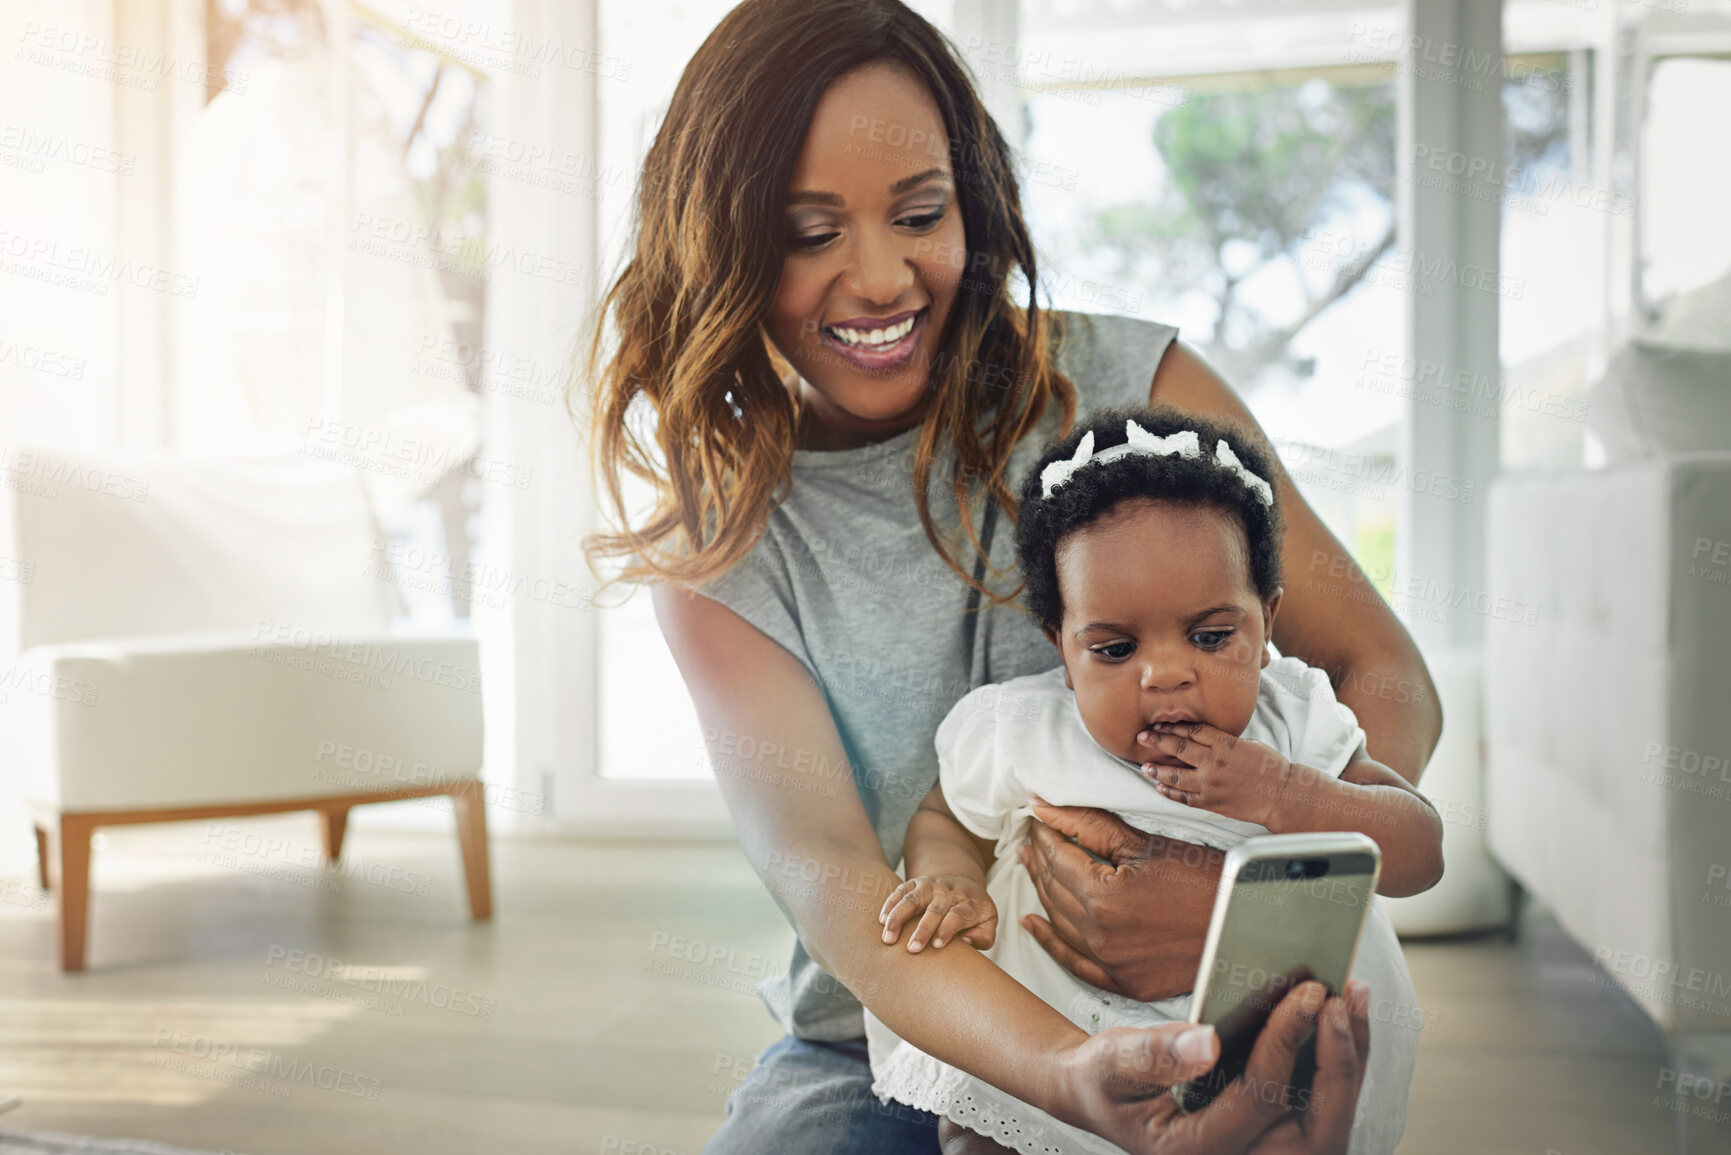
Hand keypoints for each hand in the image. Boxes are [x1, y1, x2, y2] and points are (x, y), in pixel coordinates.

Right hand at [879, 874, 997, 952]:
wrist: (965, 885)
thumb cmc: (975, 913)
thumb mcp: (988, 924)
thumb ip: (983, 937)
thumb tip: (965, 942)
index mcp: (968, 903)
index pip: (958, 915)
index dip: (948, 929)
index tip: (937, 945)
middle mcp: (948, 892)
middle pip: (935, 909)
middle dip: (922, 929)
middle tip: (912, 949)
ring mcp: (931, 885)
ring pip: (913, 899)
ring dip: (898, 917)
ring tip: (888, 937)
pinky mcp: (916, 883)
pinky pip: (900, 891)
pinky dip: (890, 904)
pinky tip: (881, 920)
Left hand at [1018, 802, 1223, 1000]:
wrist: (1248, 925)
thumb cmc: (1205, 879)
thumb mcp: (1145, 844)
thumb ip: (1088, 824)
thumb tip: (1041, 805)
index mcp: (1103, 897)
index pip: (1057, 858)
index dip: (1044, 834)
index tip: (1037, 817)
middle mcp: (1100, 935)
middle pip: (1054, 889)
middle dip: (1040, 859)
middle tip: (1032, 837)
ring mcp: (1111, 965)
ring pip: (1059, 923)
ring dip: (1041, 892)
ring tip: (1031, 866)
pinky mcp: (1125, 983)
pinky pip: (1075, 963)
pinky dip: (1051, 942)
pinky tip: (1034, 924)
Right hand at [1055, 979, 1371, 1154]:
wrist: (1098, 1092)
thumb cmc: (1103, 1080)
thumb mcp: (1113, 1062)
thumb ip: (1154, 1055)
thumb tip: (1210, 1044)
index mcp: (1198, 1149)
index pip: (1260, 1101)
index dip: (1286, 1046)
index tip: (1304, 994)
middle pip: (1315, 1127)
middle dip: (1337, 1061)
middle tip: (1339, 999)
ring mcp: (1256, 1143)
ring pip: (1322, 1113)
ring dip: (1344, 1055)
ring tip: (1352, 995)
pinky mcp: (1265, 1121)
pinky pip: (1312, 1098)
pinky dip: (1329, 1055)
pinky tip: (1335, 1009)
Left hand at [1139, 721, 1294, 826]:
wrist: (1282, 794)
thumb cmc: (1269, 767)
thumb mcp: (1248, 744)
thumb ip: (1223, 741)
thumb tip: (1202, 738)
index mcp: (1225, 744)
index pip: (1191, 731)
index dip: (1172, 727)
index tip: (1159, 725)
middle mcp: (1215, 762)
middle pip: (1178, 748)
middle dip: (1157, 741)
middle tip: (1142, 738)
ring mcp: (1211, 784)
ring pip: (1176, 775)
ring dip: (1158, 770)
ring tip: (1145, 768)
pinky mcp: (1211, 802)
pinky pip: (1185, 798)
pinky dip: (1170, 793)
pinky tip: (1161, 787)